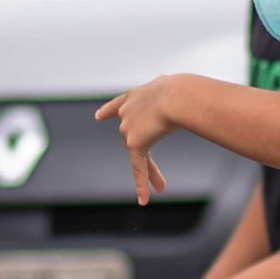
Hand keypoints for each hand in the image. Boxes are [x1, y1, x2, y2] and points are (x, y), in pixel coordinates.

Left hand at [94, 77, 178, 202]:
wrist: (177, 95)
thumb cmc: (180, 90)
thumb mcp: (170, 84)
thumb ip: (164, 85)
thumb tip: (164, 79)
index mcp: (135, 96)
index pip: (117, 105)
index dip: (107, 112)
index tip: (98, 117)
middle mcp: (126, 112)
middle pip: (135, 141)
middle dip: (147, 161)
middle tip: (159, 181)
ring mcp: (128, 129)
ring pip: (139, 157)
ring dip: (152, 175)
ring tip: (161, 187)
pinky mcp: (134, 143)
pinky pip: (138, 167)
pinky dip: (141, 184)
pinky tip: (143, 199)